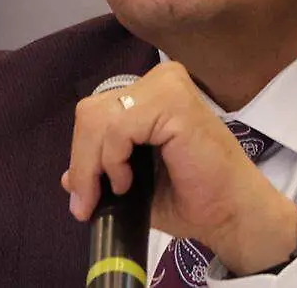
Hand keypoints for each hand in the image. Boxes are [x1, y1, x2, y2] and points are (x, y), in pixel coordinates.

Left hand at [63, 62, 296, 276]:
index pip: (95, 112)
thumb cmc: (193, 199)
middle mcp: (160, 80)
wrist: (231, 215)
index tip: (82, 200)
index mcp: (152, 93)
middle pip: (90, 112)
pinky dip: (113, 159)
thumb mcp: (135, 186)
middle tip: (87, 204)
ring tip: (116, 191)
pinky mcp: (173, 101)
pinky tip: (128, 180)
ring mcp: (167, 86)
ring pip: (98, 119)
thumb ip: (104, 173)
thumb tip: (65, 178)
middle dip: (82, 161)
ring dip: (94, 165)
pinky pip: (118, 127)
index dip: (81, 155)